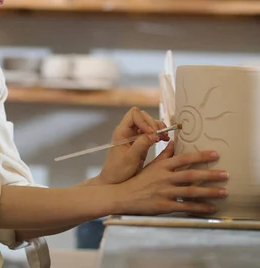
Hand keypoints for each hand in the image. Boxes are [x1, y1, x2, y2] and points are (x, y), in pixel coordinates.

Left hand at [98, 106, 169, 184]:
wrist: (114, 183)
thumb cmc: (118, 171)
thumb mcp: (130, 159)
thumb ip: (141, 145)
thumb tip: (153, 134)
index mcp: (122, 132)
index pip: (134, 114)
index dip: (144, 120)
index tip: (150, 133)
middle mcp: (128, 131)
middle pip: (143, 117)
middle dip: (153, 124)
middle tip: (161, 135)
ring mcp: (135, 136)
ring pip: (148, 124)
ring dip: (158, 128)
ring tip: (165, 137)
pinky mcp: (141, 143)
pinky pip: (151, 133)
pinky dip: (158, 134)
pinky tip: (164, 140)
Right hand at [114, 142, 228, 215]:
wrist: (124, 195)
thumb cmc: (139, 179)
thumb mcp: (151, 165)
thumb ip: (164, 155)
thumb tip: (173, 142)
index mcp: (163, 166)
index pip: (185, 159)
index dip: (200, 156)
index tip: (215, 154)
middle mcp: (165, 177)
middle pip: (191, 175)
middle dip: (210, 174)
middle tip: (226, 174)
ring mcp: (165, 192)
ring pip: (191, 191)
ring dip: (209, 192)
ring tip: (224, 192)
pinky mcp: (165, 206)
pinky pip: (186, 206)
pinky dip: (200, 208)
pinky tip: (211, 208)